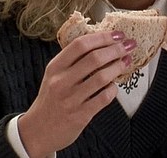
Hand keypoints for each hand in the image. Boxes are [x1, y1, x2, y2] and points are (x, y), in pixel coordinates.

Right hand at [18, 31, 135, 156]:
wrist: (37, 131)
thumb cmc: (51, 99)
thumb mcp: (54, 75)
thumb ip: (73, 61)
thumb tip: (103, 43)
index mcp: (55, 67)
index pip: (80, 45)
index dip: (102, 37)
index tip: (117, 34)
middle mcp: (61, 81)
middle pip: (94, 58)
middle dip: (116, 49)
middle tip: (129, 45)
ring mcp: (70, 99)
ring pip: (102, 77)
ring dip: (118, 66)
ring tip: (127, 61)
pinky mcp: (80, 116)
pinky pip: (103, 98)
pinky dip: (113, 89)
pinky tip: (115, 85)